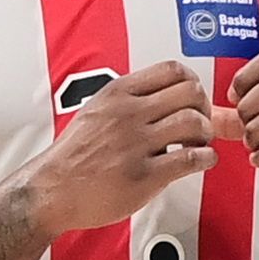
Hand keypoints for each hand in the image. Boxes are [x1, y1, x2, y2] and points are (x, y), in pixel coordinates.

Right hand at [25, 61, 219, 234]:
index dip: (193, 82)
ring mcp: (135, 145)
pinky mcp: (143, 176)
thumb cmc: (74, 154)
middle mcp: (127, 115)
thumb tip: (165, 94)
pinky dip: (207, 158)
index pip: (172, 70)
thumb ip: (129, 99)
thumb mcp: (97, 109)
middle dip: (205, 107)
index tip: (193, 98)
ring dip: (206, 134)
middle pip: (190, 93)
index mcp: (118, 94)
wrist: (51, 189)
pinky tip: (202, 161)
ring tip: (200, 144)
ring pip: (194, 123)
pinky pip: (190, 159)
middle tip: (202, 122)